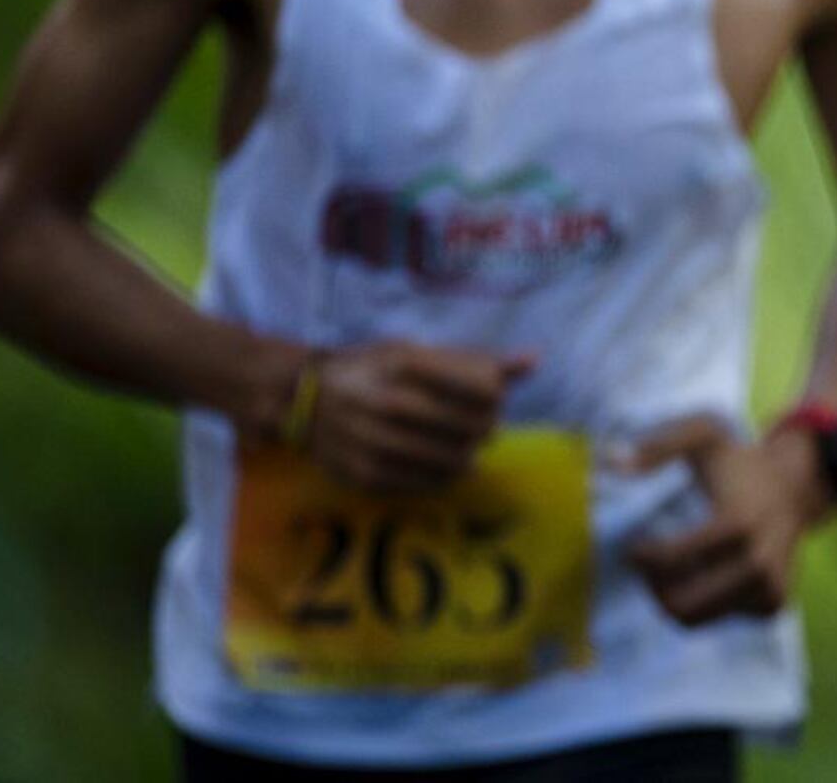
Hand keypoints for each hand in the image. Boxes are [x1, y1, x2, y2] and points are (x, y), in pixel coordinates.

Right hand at [305, 340, 534, 492]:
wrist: (301, 399)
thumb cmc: (370, 369)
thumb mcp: (415, 352)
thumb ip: (475, 360)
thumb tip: (535, 360)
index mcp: (404, 365)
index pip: (483, 389)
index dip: (496, 395)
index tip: (489, 394)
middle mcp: (387, 404)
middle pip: (474, 427)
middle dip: (486, 426)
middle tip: (479, 423)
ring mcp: (374, 443)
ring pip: (455, 460)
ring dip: (469, 453)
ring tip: (463, 443)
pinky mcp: (366, 475)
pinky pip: (426, 483)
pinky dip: (445, 474)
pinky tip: (441, 461)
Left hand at [624, 417, 827, 623]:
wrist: (797, 486)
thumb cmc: (740, 461)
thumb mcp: (703, 435)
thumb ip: (658, 445)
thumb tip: (610, 464)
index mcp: (738, 523)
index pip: (671, 560)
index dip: (641, 557)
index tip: (634, 545)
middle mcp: (758, 563)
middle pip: (681, 604)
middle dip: (652, 587)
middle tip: (647, 565)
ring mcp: (769, 588)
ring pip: (696, 618)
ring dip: (672, 597)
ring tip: (669, 570)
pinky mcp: (773, 604)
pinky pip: (718, 620)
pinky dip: (701, 604)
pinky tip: (703, 575)